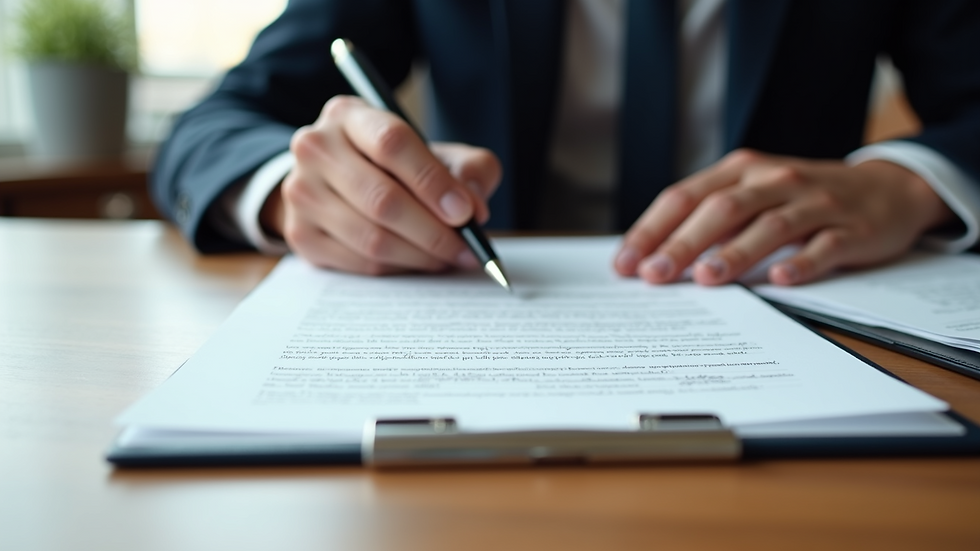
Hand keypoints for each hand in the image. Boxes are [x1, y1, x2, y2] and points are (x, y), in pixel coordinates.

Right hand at [261, 96, 500, 274]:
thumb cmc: (396, 165)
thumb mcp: (434, 151)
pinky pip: (359, 262)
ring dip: (420, 256)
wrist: (337, 180)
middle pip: (381, 199)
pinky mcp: (300, 233)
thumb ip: (468, 169)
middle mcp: (315, 148)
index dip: (433, 182)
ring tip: (449, 258)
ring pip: (371, 238)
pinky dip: (398, 268)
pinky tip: (419, 262)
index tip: (466, 213)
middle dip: (434, 231)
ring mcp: (301, 193)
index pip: (392, 144)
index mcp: (349, 115)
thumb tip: (474, 208)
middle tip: (467, 248)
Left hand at [614, 149, 954, 285]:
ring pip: (770, 225)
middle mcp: (774, 180)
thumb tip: (653, 256)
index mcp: (741, 170)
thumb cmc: (801, 198)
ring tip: (707, 278)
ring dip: (736, 252)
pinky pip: (825, 246)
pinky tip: (780, 280)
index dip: (652, 229)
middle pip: (722, 209)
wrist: (887, 189)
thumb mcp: (753, 193)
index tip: (626, 264)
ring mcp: (815, 202)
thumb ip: (709, 218)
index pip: (685, 196)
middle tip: (655, 274)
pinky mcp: (852, 228)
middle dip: (684, 243)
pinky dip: (802, 263)